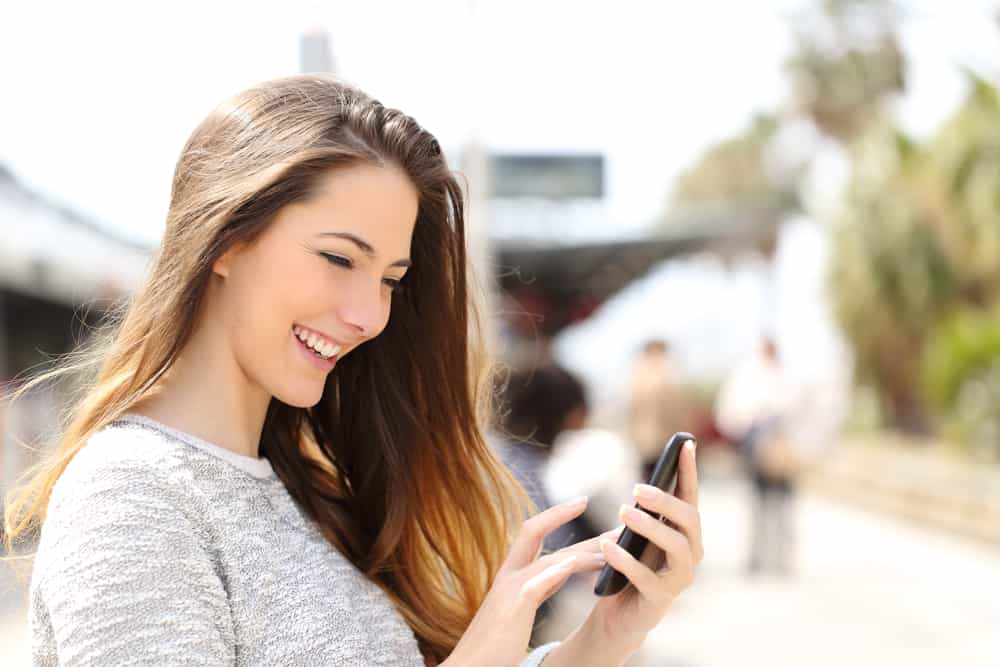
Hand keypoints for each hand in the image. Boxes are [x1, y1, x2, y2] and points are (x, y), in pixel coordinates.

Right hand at [442, 496, 623, 666]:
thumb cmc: (492, 652)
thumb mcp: (517, 614)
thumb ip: (534, 593)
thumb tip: (557, 577)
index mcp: (509, 580)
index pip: (534, 537)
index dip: (556, 518)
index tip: (579, 503)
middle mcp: (507, 578)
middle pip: (534, 532)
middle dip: (564, 515)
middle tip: (601, 514)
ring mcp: (508, 592)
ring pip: (548, 558)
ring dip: (582, 550)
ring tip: (611, 546)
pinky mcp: (512, 609)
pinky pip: (536, 585)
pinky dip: (557, 571)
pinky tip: (577, 563)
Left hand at [561, 440, 703, 662]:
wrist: (618, 614)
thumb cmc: (629, 567)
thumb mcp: (636, 536)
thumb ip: (645, 515)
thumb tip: (644, 488)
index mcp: (684, 533)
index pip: (690, 496)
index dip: (689, 470)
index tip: (684, 442)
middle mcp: (690, 554)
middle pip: (690, 520)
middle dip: (665, 501)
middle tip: (636, 488)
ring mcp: (679, 579)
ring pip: (676, 547)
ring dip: (650, 527)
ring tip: (623, 513)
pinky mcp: (660, 601)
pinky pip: (647, 577)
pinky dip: (626, 560)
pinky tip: (606, 547)